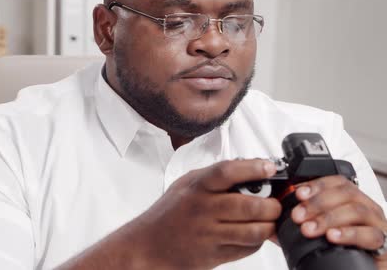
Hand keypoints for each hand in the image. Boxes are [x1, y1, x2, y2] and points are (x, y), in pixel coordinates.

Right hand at [133, 159, 281, 269]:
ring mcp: (209, 234)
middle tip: (275, 203)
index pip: (228, 172)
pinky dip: (257, 241)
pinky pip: (246, 249)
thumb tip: (246, 167)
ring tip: (269, 220)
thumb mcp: (184, 186)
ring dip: (269, 226)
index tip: (269, 167)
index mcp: (196, 188)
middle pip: (250, 205)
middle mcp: (202, 210)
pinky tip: (253, 234)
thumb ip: (212, 176)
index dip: (253, 168)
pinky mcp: (214, 255)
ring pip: (254, 231)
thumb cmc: (167, 214)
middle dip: (272, 205)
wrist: (147, 245)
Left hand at [291, 175, 386, 268]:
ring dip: (328, 218)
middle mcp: (367, 210)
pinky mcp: (384, 245)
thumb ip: (307, 219)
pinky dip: (349, 234)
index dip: (317, 185)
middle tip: (298, 216)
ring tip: (309, 229)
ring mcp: (377, 226)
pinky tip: (333, 237)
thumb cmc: (342, 251)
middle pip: (346, 193)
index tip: (298, 194)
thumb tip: (280, 213)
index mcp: (352, 202)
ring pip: (357, 211)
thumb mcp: (321, 230)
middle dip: (317, 203)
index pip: (338, 182)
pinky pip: (371, 235)